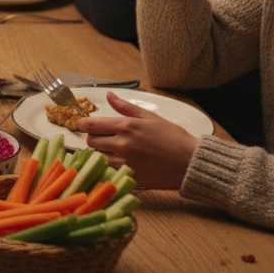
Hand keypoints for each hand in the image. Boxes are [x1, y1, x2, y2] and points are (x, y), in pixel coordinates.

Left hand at [78, 92, 199, 188]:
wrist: (190, 162)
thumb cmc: (173, 137)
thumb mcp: (150, 117)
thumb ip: (126, 107)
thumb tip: (109, 95)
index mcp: (126, 126)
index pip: (90, 125)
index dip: (83, 124)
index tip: (83, 125)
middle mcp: (121, 144)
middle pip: (90, 142)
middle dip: (93, 138)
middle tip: (103, 137)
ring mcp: (124, 162)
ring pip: (97, 157)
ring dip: (100, 153)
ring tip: (112, 150)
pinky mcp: (129, 176)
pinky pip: (108, 170)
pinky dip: (108, 166)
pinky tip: (118, 163)